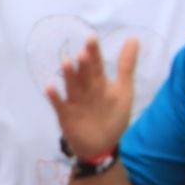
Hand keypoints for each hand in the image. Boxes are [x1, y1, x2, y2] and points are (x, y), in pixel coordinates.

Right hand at [46, 37, 137, 160]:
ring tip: (67, 63)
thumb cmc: (113, 116)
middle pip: (84, 74)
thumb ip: (126, 65)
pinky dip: (55, 97)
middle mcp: (85, 89)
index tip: (91, 38)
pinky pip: (59, 105)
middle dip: (84, 64)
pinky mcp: (66, 115)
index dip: (94, 53)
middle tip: (83, 52)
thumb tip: (134, 38)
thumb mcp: (123, 90)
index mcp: (98, 82)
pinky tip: (49, 88)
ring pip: (72, 86)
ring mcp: (74, 101)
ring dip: (69, 76)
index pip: (96, 64)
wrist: (102, 145)